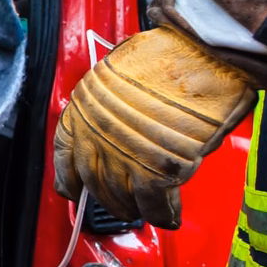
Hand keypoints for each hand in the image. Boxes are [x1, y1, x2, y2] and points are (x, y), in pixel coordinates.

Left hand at [52, 24, 254, 228]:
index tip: (72, 191)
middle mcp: (96, 134)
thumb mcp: (124, 76)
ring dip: (133, 209)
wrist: (202, 49)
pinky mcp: (155, 169)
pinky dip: (162, 214)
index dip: (69, 178)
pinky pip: (153, 204)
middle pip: (94, 182)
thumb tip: (132, 134)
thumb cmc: (172, 52)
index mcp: (84, 108)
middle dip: (107, 198)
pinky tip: (169, 216)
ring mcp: (123, 154)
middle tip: (120, 204)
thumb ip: (119, 111)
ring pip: (120, 197)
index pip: (65, 154)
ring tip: (145, 212)